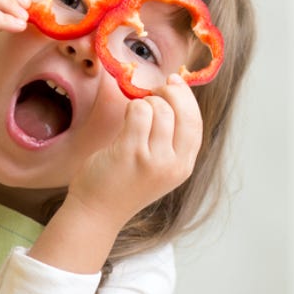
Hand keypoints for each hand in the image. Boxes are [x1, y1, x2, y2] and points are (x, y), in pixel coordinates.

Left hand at [66, 74, 204, 230]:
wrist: (97, 211)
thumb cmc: (123, 183)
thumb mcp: (158, 167)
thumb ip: (169, 140)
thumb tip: (174, 94)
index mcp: (183, 167)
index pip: (196, 124)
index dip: (187, 99)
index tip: (175, 82)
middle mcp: (173, 164)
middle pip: (183, 113)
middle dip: (169, 94)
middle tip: (153, 92)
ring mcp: (153, 159)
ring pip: (159, 109)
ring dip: (145, 103)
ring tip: (134, 115)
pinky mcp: (130, 152)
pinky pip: (138, 112)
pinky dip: (132, 107)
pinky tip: (125, 118)